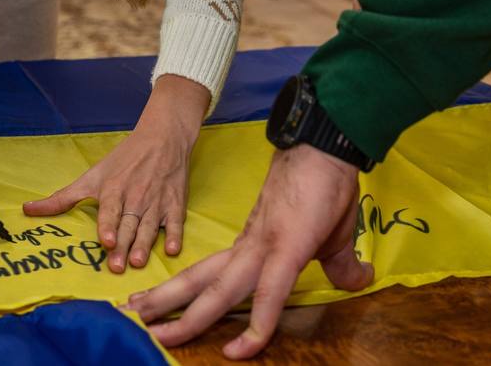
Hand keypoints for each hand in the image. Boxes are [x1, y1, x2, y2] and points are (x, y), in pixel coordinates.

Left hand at [24, 74, 208, 271]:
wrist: (162, 137)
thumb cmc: (123, 159)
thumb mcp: (92, 176)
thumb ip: (61, 199)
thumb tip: (27, 210)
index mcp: (114, 190)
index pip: (110, 211)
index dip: (108, 226)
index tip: (106, 241)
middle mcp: (135, 197)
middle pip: (128, 225)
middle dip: (123, 245)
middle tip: (118, 266)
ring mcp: (157, 202)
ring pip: (150, 227)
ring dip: (144, 245)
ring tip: (138, 262)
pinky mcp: (175, 204)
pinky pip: (176, 223)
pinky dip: (175, 235)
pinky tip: (173, 249)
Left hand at [128, 145, 372, 358]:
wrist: (327, 145)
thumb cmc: (326, 186)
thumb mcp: (332, 237)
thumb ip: (337, 264)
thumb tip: (360, 279)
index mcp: (252, 245)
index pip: (209, 274)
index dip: (182, 292)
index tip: (157, 307)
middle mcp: (249, 248)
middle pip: (198, 281)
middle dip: (164, 303)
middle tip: (131, 318)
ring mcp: (264, 247)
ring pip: (217, 290)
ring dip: (186, 316)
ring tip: (155, 334)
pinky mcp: (288, 248)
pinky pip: (269, 294)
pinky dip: (256, 323)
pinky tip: (239, 349)